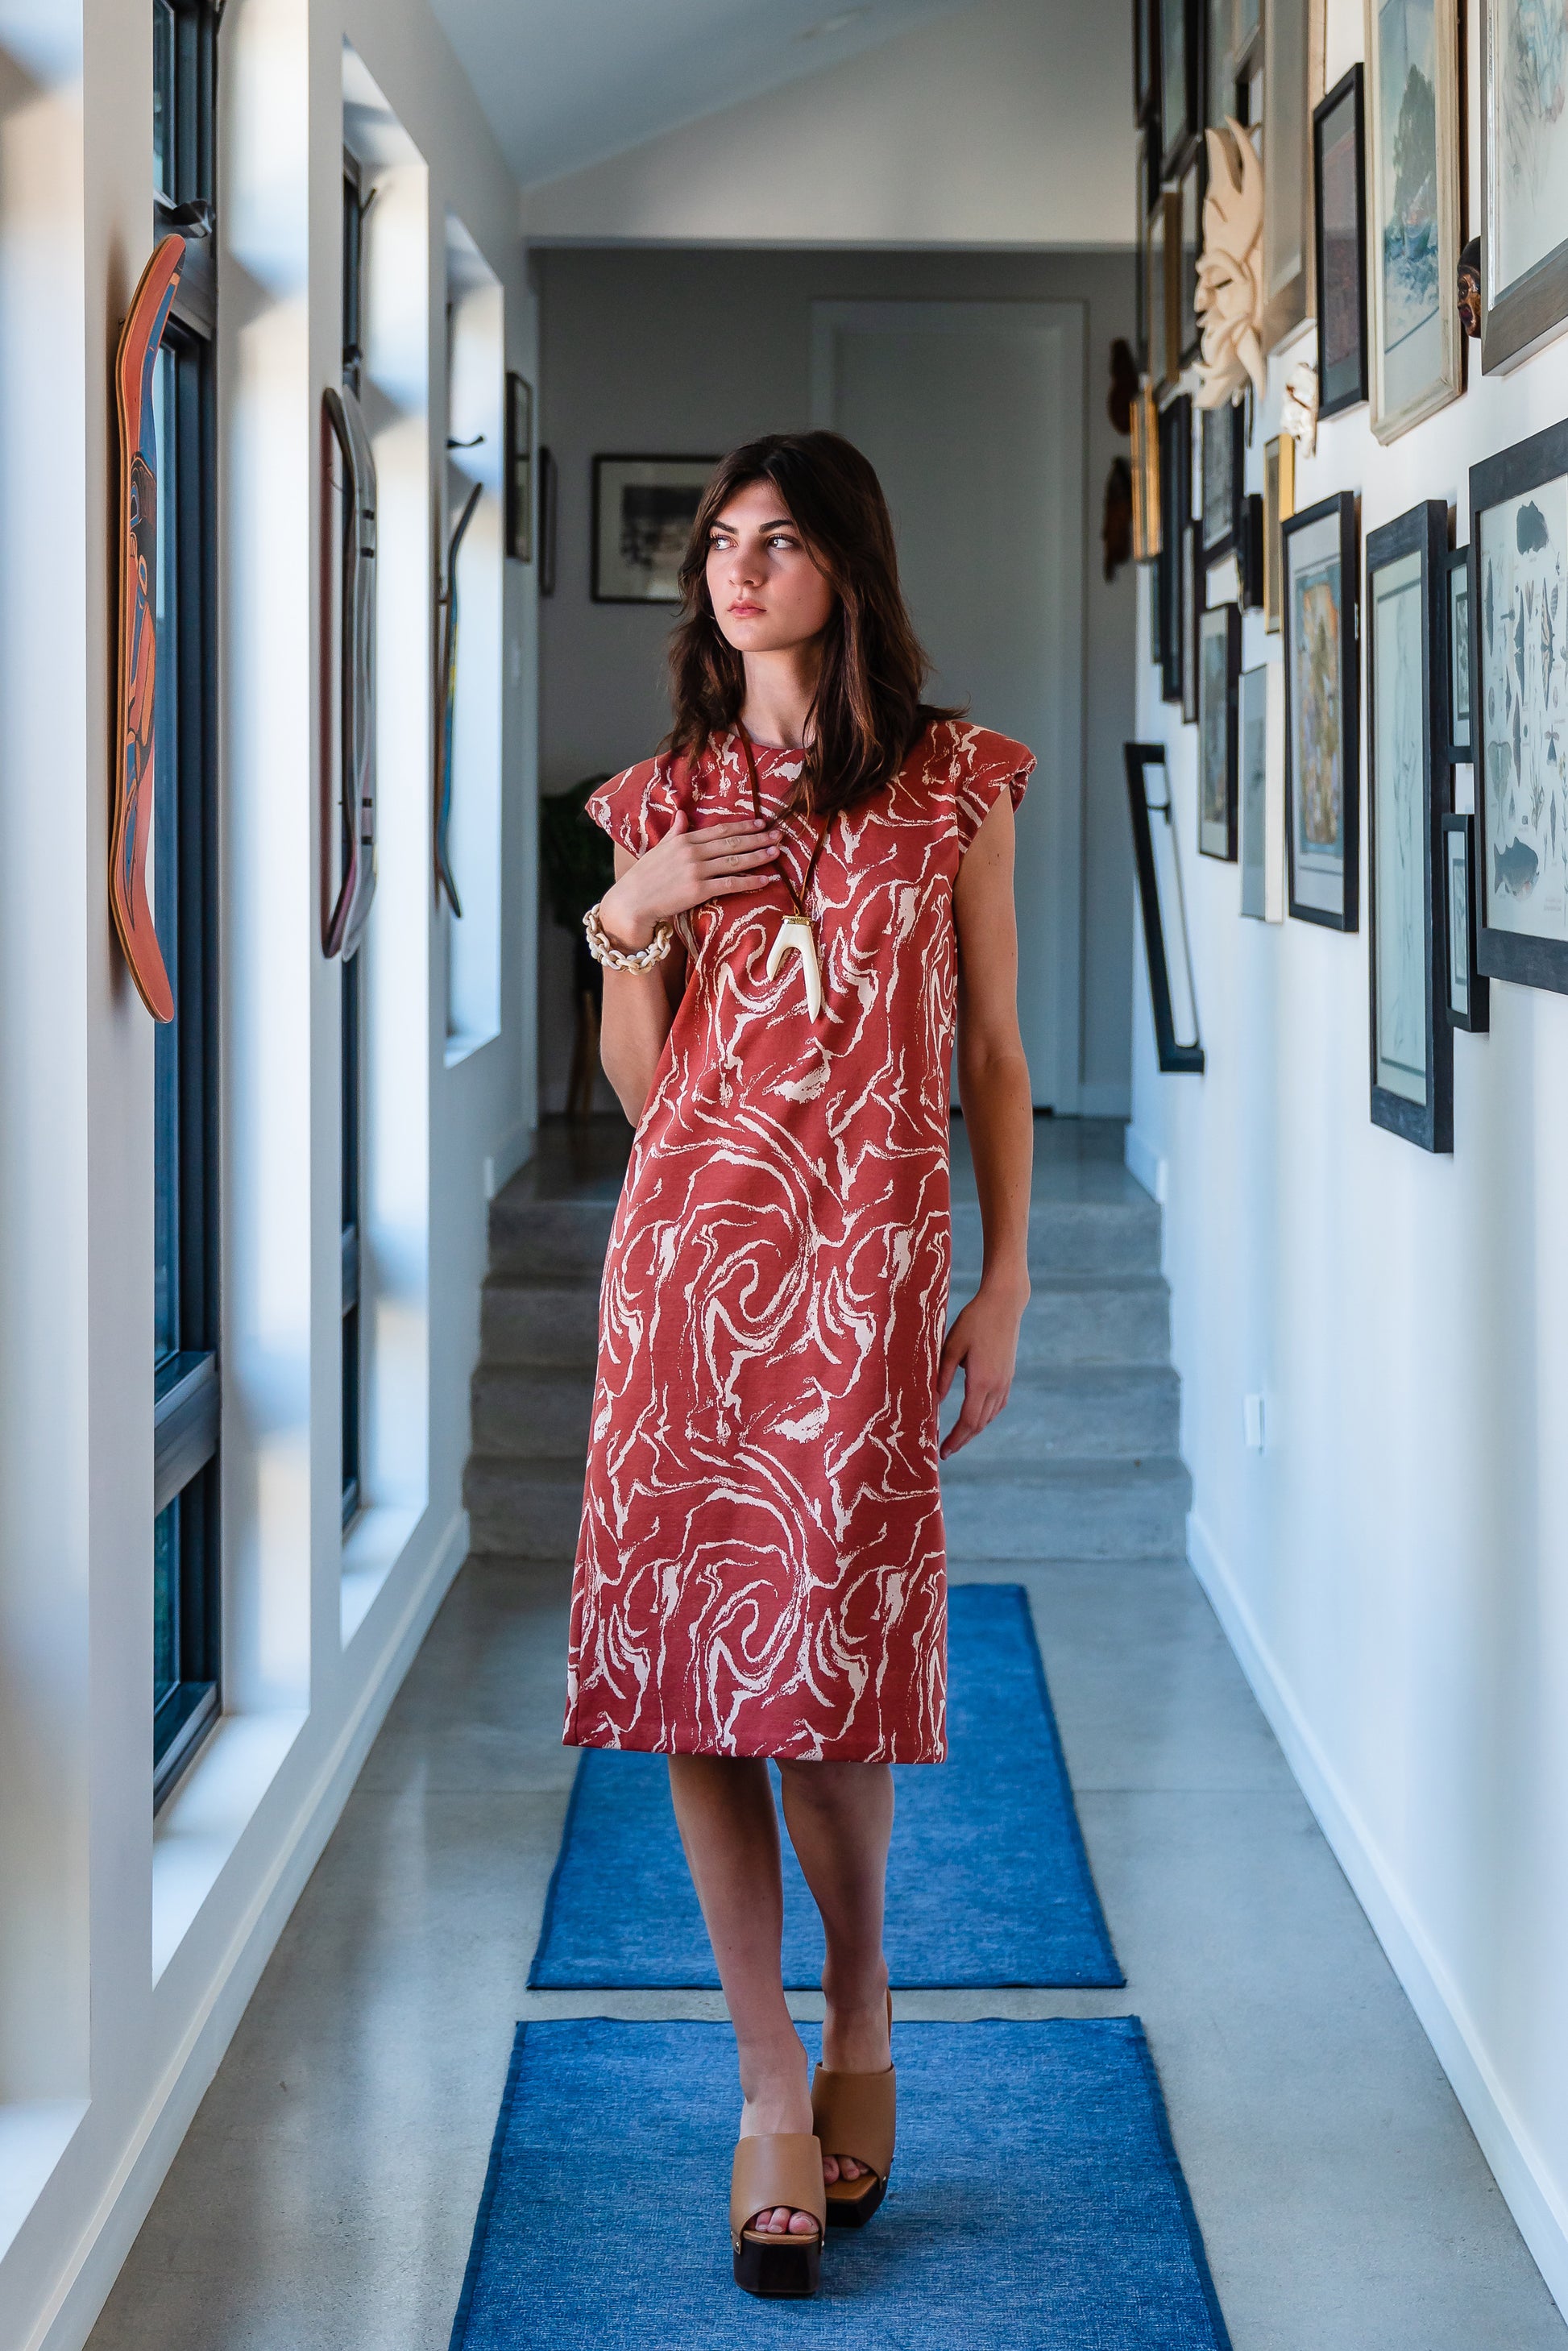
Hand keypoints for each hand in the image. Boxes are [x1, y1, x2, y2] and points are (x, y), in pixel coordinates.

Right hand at [599, 808, 780, 948]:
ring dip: (758, 856)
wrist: (632, 902)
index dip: (743, 826)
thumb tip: (683, 813)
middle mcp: (692, 852)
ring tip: (777, 852)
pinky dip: (750, 881)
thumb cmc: (645, 877)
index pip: (720, 830)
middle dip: (758, 838)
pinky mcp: (698, 890)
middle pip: (732, 842)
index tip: (761, 823)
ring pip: (735, 861)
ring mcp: (696, 871)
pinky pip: (730, 884)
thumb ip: (675, 832)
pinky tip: (766, 879)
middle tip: (779, 835)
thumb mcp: (659, 849)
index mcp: (684, 839)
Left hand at [937, 1279, 1027, 1458]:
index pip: (968, 1421)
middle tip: (946, 1451)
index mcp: (981, 1381)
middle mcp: (997, 1386)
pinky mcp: (1008, 1375)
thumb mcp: (952, 1346)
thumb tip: (935, 1401)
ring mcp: (1005, 1382)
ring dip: (973, 1430)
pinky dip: (984, 1417)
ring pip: (989, 1417)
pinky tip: (976, 1418)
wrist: (1004, 1304)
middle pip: (979, 1424)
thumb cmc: (974, 1321)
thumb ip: (943, 1376)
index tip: (942, 1452)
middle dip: (962, 1440)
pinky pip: (997, 1406)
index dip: (955, 1439)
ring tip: (957, 1438)